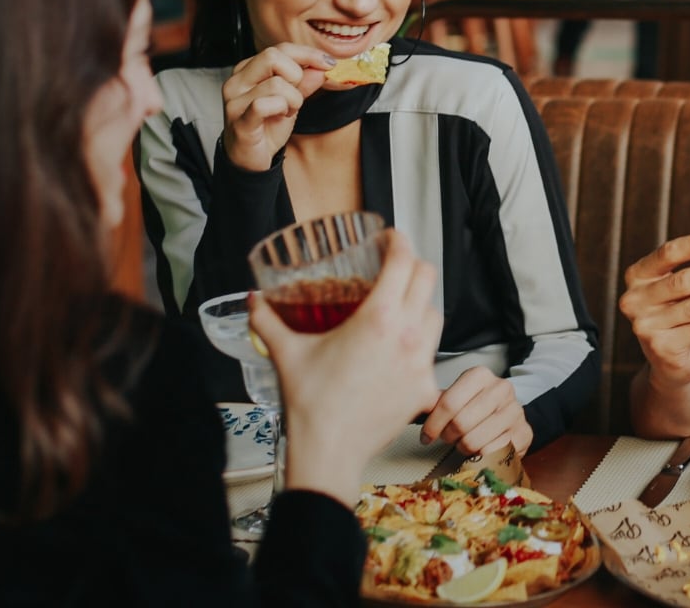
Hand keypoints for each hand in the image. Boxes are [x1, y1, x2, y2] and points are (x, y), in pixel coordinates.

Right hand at [221, 42, 335, 170]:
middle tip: (297, 95)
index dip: (308, 54)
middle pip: (273, 56)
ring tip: (287, 111)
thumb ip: (305, 81)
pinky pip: (264, 105)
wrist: (250, 159)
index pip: (281, 49)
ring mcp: (235, 100)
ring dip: (293, 99)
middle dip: (296, 75)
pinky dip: (281, 110)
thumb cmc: (267, 126)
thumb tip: (322, 66)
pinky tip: (280, 117)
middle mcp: (238, 80)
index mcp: (249, 69)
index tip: (329, 63)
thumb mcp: (292, 99)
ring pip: (276, 83)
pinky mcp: (239, 120)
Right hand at [250, 229, 442, 505]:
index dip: (399, 242)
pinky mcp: (425, 389)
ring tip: (399, 305)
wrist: (329, 453)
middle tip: (395, 266)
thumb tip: (253, 301)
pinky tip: (400, 349)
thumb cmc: (311, 405)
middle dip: (412, 266)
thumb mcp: (286, 353)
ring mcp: (420, 363)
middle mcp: (407, 336)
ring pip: (435, 315)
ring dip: (421, 303)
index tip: (391, 237)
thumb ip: (267, 321)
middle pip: (426, 280)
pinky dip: (419, 344)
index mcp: (378, 319)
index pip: (403, 262)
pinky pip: (432, 354)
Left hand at [422, 366, 534, 456]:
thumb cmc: (476, 408)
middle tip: (446, 438)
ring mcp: (515, 411)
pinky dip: (480, 456)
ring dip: (463, 448)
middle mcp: (501, 389)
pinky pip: (491, 452)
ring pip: (474, 441)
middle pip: (461, 423)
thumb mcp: (457, 397)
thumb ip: (436, 401)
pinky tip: (479, 449)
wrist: (508, 418)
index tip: (426, 436)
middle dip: (448, 436)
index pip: (448, 403)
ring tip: (463, 443)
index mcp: (480, 375)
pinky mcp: (524, 433)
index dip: (433, 424)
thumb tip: (412, 404)